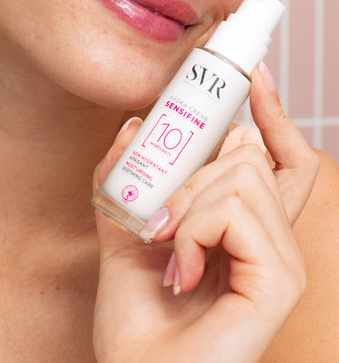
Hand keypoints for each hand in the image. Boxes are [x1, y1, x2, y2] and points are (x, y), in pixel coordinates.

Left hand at [92, 65, 318, 362]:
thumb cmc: (137, 326)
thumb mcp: (124, 234)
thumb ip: (130, 180)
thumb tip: (137, 124)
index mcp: (245, 229)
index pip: (276, 156)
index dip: (272, 114)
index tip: (254, 78)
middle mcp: (271, 239)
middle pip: (249, 155)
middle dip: (190, 173)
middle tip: (160, 219)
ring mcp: (280, 260)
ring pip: (240, 173)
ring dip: (186, 204)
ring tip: (167, 248)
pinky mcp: (280, 280)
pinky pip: (236, 210)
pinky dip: (193, 229)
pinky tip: (180, 271)